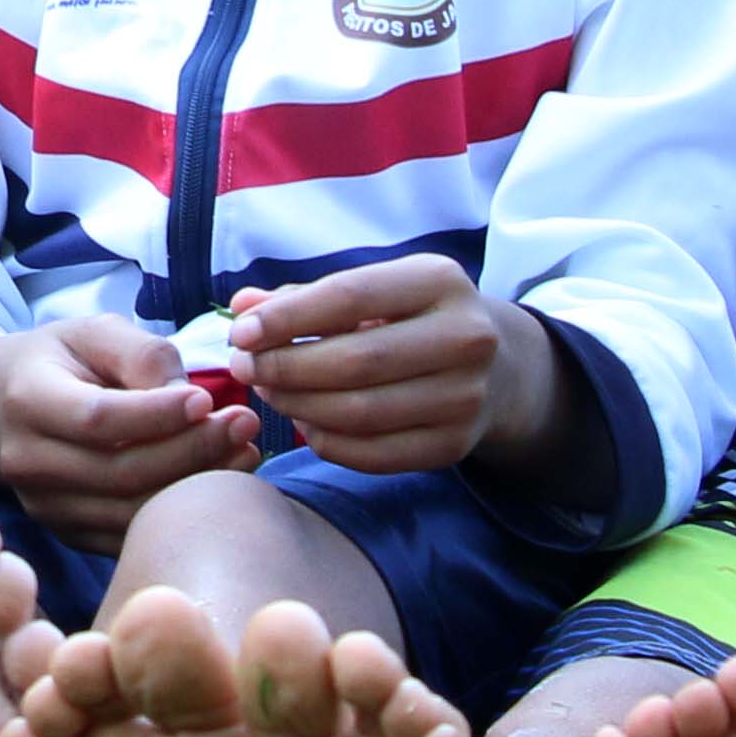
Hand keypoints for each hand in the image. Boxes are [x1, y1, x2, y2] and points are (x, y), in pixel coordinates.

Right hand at [0, 314, 262, 549]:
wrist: (0, 406)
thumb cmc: (60, 362)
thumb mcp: (94, 333)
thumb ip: (142, 354)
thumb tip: (187, 399)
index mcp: (27, 400)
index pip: (97, 418)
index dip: (156, 415)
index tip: (208, 401)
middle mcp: (27, 461)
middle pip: (119, 471)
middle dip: (191, 451)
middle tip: (245, 425)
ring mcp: (44, 506)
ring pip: (127, 512)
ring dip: (193, 487)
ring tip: (244, 454)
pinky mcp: (66, 533)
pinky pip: (127, 535)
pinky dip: (175, 515)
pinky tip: (215, 485)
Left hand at [220, 261, 556, 477]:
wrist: (496, 367)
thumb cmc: (412, 320)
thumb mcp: (373, 292)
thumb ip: (305, 298)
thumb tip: (239, 306)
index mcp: (440, 281)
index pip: (351, 296)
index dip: (287, 317)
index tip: (239, 332)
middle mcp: (465, 337)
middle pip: (354, 361)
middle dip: (285, 367)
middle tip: (243, 369)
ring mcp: (465, 397)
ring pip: (359, 412)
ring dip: (298, 406)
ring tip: (268, 392)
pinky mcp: (455, 445)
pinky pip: (372, 454)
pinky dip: (326, 442)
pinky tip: (305, 422)